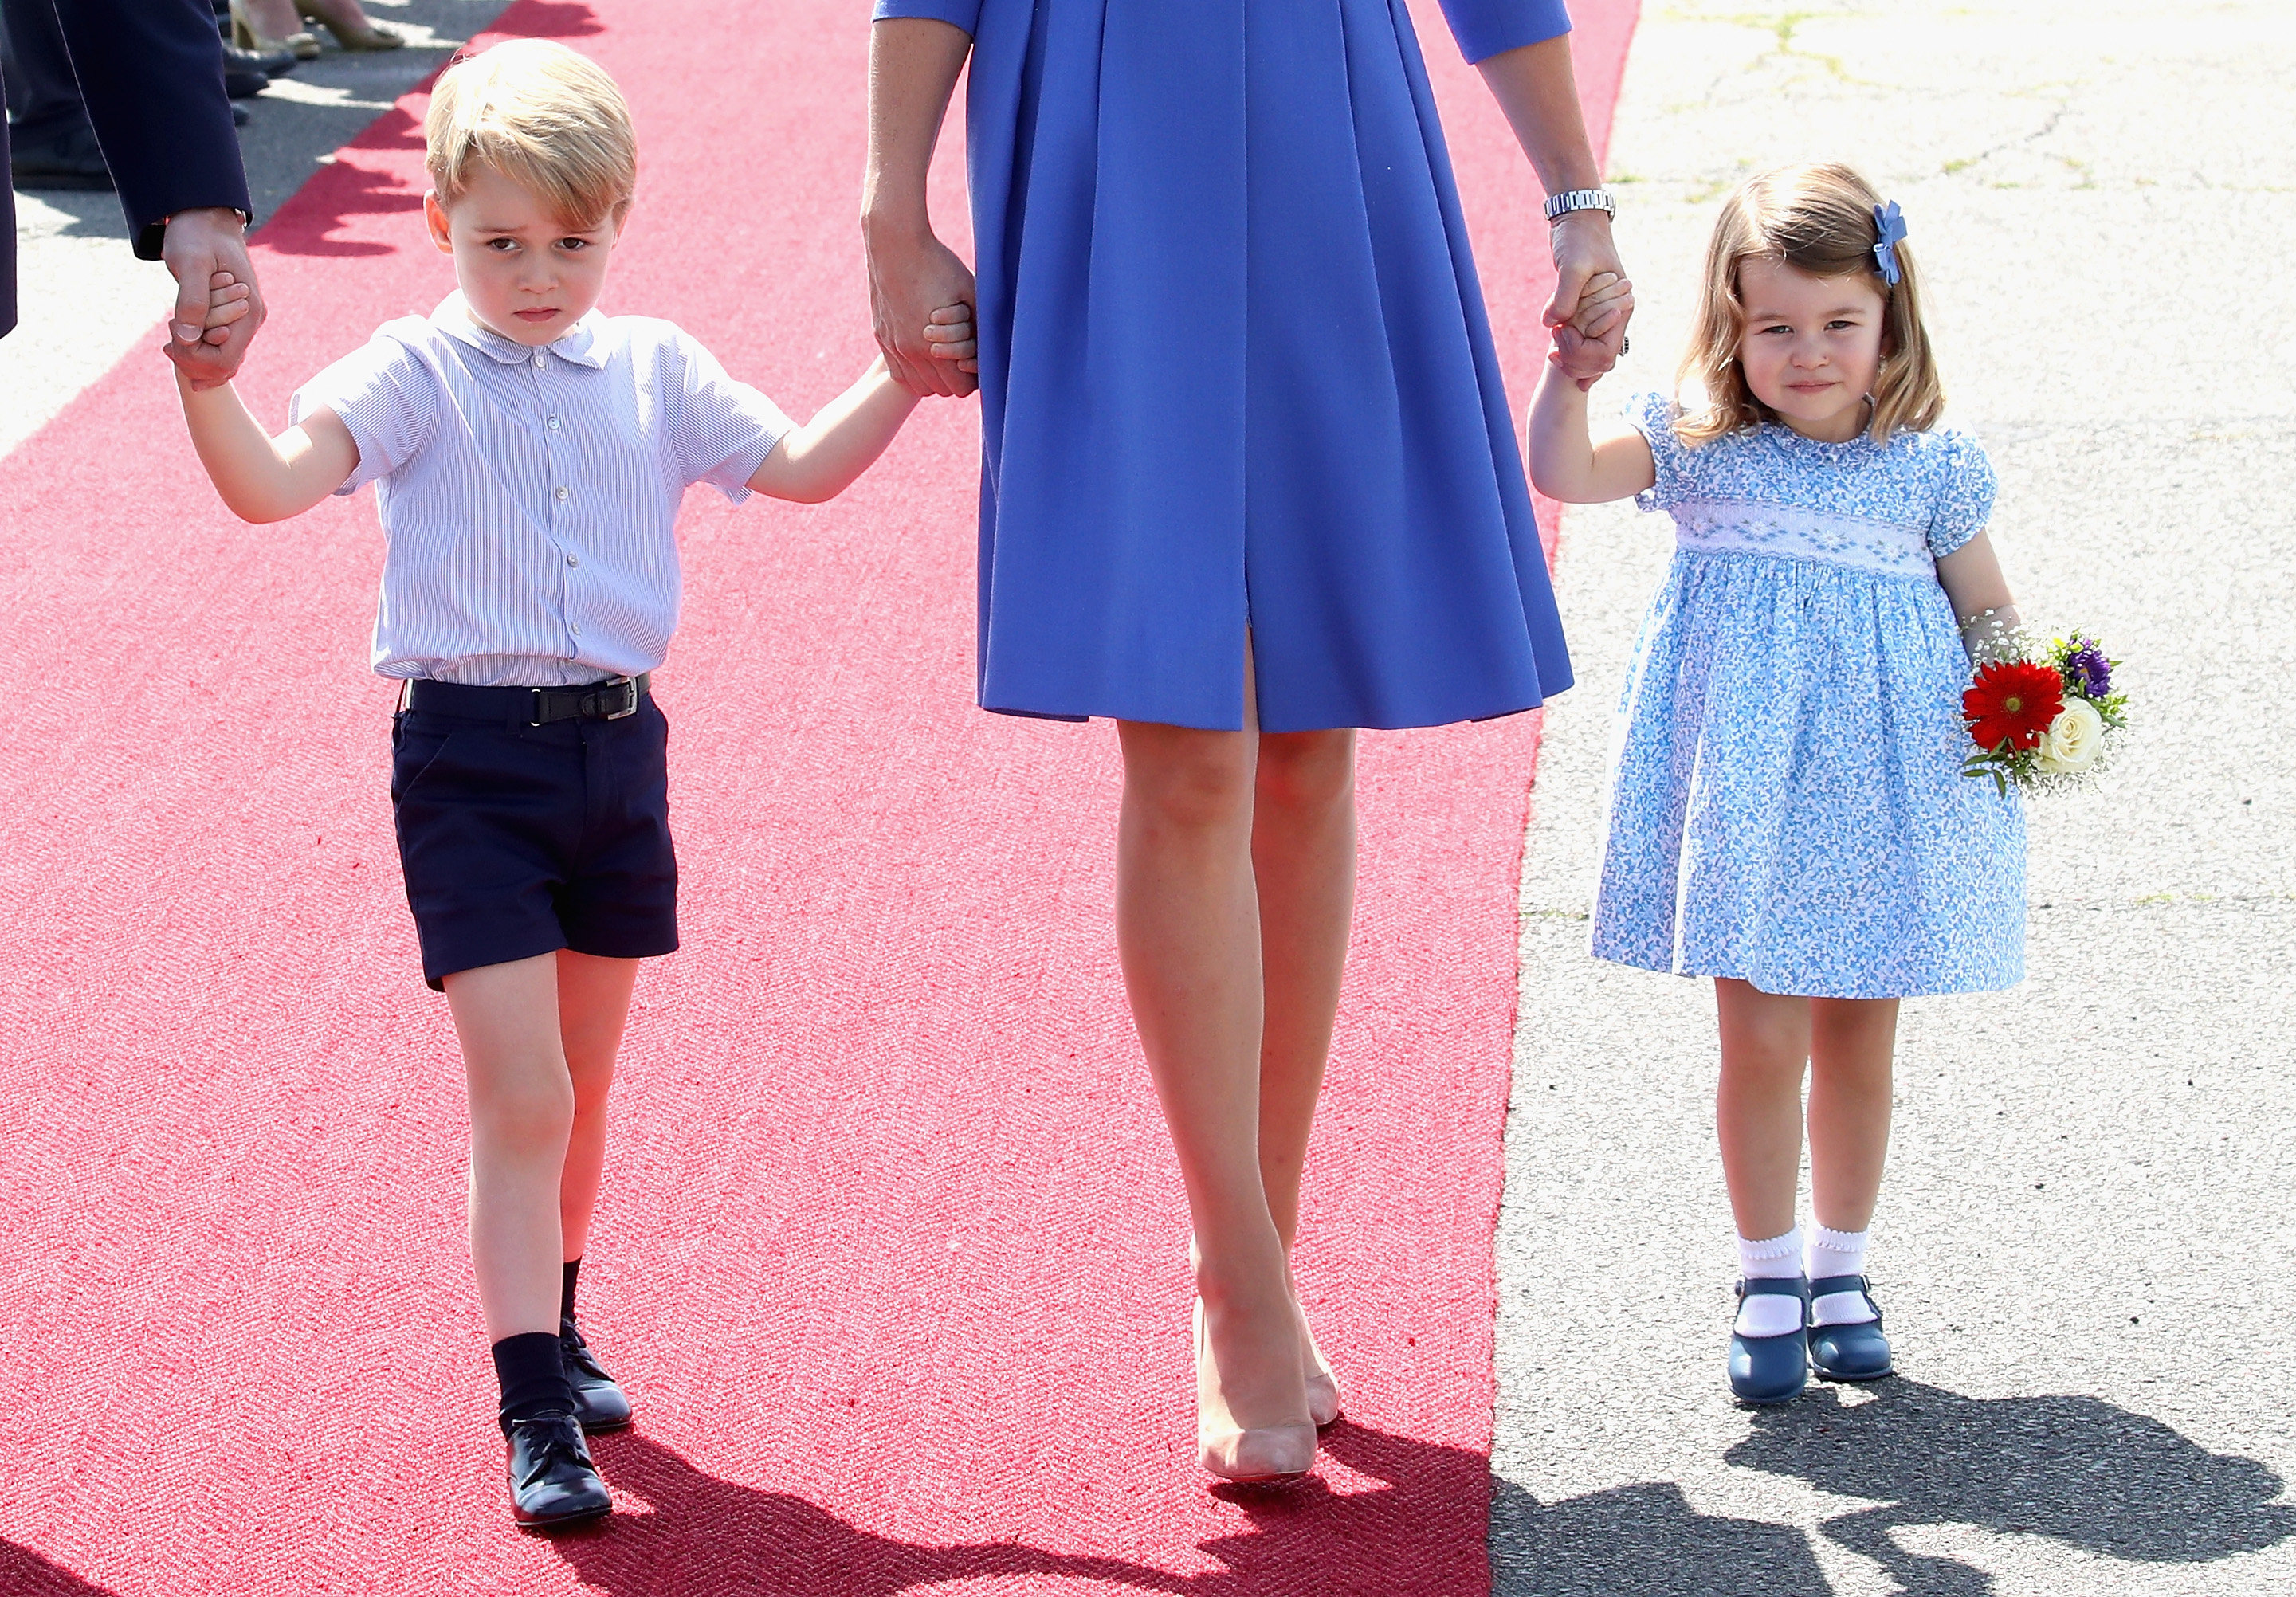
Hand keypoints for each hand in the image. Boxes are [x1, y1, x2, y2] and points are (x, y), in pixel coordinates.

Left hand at [162, 207, 265, 390]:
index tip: (170, 338)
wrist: (206, 215)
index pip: (225, 359)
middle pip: (226, 364)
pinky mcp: (234, 315)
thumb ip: (191, 300)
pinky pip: (221, 345)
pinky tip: (179, 337)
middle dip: (193, 360)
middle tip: (166, 343)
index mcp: (249, 312)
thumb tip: (186, 339)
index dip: (195, 358)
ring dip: (195, 356)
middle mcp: (252, 320)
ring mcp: (245, 319)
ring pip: (224, 358)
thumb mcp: (190, 263)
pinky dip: (200, 348)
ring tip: (169, 338)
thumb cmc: (197, 235)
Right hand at [865, 224, 977, 397]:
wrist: (894, 243)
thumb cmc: (938, 264)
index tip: (978, 361)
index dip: (973, 378)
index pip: (960, 389)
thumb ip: (982, 323)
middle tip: (964, 357)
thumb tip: (996, 345)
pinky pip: (899, 372)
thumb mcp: (970, 292)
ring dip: (934, 376)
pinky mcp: (881, 336)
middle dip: (955, 378)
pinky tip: (924, 351)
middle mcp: (910, 352)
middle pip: (940, 391)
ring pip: (918, 385)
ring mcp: (892, 345)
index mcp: (933, 346)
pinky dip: (913, 369)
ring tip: (945, 355)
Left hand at [1545, 216, 1630, 390]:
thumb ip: (1565, 296)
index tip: (1558, 333)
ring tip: (1551, 352)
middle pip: (1600, 360)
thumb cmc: (1579, 238)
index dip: (1580, 353)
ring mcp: (1601, 314)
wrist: (1577, 218)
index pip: (1605, 353)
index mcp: (1620, 307)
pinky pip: (1584, 340)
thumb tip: (1552, 325)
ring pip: (1592, 354)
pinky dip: (1571, 350)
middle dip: (1575, 361)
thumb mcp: (1573, 266)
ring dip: (1572, 359)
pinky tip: (1555, 351)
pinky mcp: (1587, 310)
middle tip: (1552, 350)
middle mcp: (1614, 314)